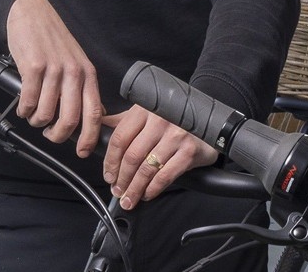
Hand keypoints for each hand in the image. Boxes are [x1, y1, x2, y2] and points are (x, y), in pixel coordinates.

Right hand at [5, 0, 102, 157]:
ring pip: (46, 113)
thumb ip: (83, 87)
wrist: (31, 12)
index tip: (81, 151)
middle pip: (70, 119)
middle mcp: (73, 73)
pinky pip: (28, 101)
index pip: (94, 113)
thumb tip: (93, 115)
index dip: (89, 137)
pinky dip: (24, 110)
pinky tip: (23, 106)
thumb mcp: (76, 62)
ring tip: (33, 116)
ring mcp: (53, 70)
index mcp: (87, 73)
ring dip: (37, 122)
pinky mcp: (33, 67)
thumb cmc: (52, 38)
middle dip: (58, 136)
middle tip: (50, 135)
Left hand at [102, 106, 218, 208]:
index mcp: (144, 109)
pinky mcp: (189, 151)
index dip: (111, 161)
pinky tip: (147, 194)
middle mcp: (160, 120)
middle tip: (118, 191)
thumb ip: (123, 122)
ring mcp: (176, 135)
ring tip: (129, 198)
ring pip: (147, 168)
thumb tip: (97, 127)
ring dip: (135, 188)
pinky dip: (152, 189)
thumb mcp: (147, 113)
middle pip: (132, 156)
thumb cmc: (174, 118)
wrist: (210, 121)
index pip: (120, 138)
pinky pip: (165, 176)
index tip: (108, 175)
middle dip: (122, 179)